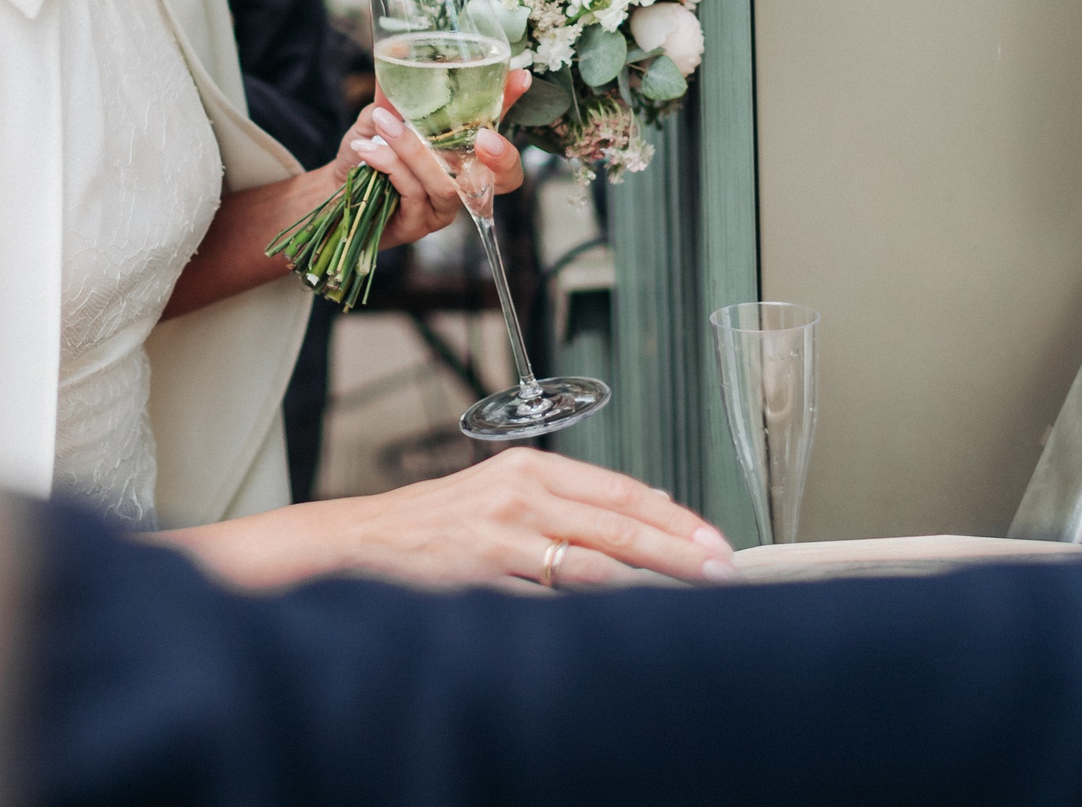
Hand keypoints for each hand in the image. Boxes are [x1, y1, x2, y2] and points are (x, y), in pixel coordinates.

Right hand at [167, 448, 736, 590]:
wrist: (358, 544)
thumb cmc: (430, 528)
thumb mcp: (498, 499)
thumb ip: (561, 509)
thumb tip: (639, 524)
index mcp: (528, 468)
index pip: (621, 489)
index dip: (675, 517)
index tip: (714, 541)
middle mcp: (520, 492)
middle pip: (621, 521)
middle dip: (680, 550)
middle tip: (724, 570)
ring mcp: (502, 532)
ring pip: (597, 559)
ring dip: (652, 580)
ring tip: (693, 595)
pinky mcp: (485, 569)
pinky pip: (554, 592)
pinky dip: (597, 604)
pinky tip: (627, 613)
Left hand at [331, 66, 530, 248]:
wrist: (331, 190)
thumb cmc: (365, 153)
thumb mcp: (379, 117)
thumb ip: (394, 95)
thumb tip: (399, 50)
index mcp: (462, 152)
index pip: (499, 127)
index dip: (513, 106)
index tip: (520, 77)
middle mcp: (462, 184)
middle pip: (504, 177)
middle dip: (501, 155)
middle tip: (484, 136)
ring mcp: (442, 208)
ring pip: (446, 182)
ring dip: (414, 149)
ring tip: (382, 122)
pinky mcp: (417, 224)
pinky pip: (413, 193)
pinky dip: (390, 166)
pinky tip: (367, 149)